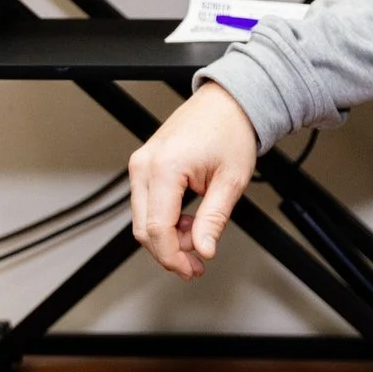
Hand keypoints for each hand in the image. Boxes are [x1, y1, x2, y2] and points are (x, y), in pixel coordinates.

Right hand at [128, 83, 258, 278]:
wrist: (228, 102)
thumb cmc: (231, 131)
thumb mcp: (231, 181)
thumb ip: (213, 220)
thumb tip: (203, 250)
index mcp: (165, 168)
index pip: (157, 229)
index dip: (172, 257)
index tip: (191, 269)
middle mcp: (145, 165)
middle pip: (144, 228)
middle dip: (169, 251)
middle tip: (195, 264)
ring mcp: (142, 163)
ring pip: (143, 218)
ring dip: (168, 237)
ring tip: (198, 238)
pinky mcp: (145, 164)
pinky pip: (147, 202)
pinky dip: (165, 219)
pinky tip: (187, 223)